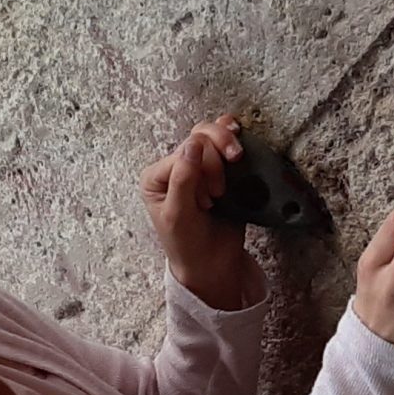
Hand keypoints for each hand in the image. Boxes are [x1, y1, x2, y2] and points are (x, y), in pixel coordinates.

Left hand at [142, 114, 253, 308]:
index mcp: (155, 177)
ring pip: (214, 132)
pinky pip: (227, 139)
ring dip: (227, 152)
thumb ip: (183, 180)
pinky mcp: (217, 165)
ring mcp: (196, 163)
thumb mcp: (179, 215)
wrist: (210, 262)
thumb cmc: (187, 244)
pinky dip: (236, 141)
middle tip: (218, 193)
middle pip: (200, 136)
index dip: (203, 170)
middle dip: (216, 163)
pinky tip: (238, 156)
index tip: (207, 200)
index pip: (185, 150)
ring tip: (226, 184)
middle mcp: (172, 166)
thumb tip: (193, 143)